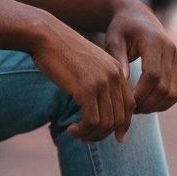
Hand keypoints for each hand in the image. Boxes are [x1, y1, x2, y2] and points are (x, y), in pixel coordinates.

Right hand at [29, 19, 135, 143]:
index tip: (115, 137)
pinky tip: (70, 130)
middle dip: (104, 134)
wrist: (46, 36)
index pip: (130, 105)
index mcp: (117, 70)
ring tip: (77, 135)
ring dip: (92, 136)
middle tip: (87, 139)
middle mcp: (114, 76)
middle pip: (120, 118)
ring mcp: (102, 83)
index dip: (123, 125)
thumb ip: (97, 82)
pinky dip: (82, 131)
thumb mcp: (87, 66)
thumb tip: (98, 108)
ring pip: (106, 123)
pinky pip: (92, 121)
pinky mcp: (86, 89)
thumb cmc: (60, 51)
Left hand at [103, 1, 176, 113]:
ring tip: (136, 109)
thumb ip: (118, 61)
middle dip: (146, 103)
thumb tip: (123, 87)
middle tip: (129, 110)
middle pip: (164, 87)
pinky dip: (163, 103)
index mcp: (154, 41)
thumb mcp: (114, 41)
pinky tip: (146, 104)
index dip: (140, 93)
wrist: (138, 17)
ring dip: (155, 106)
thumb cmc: (121, 29)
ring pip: (173, 93)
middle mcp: (171, 50)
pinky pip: (176, 93)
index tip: (125, 102)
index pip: (152, 75)